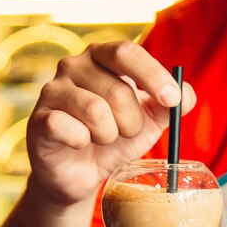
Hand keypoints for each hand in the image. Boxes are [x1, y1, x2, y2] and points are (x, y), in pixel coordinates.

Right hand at [26, 40, 196, 205]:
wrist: (80, 174)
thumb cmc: (113, 140)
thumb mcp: (147, 123)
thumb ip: (167, 107)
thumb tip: (188, 94)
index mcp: (102, 57)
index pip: (127, 52)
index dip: (152, 75)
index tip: (171, 100)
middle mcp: (73, 65)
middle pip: (118, 90)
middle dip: (131, 123)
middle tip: (124, 133)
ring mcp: (52, 90)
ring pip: (96, 112)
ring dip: (108, 136)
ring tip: (101, 139)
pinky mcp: (39, 119)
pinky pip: (70, 129)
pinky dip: (83, 143)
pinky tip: (78, 144)